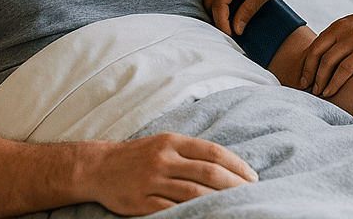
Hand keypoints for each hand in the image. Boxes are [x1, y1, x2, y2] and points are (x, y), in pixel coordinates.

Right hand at [90, 133, 257, 214]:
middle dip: (234, 184)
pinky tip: (206, 215)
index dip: (236, 165)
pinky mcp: (142, 201)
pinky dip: (191, 213)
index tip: (252, 177)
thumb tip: (225, 164)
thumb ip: (191, 152)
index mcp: (173, 141)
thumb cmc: (139, 155)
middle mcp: (164, 158)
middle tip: (251, 193)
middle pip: (208, 172)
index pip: (212, 152)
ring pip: (193, 192)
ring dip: (218, 200)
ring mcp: (153, 180)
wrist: (100, 167)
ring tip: (235, 206)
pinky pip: (171, 209)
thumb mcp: (165, 143)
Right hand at [205, 0, 287, 35]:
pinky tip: (227, 9)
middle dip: (218, 19)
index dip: (222, 23)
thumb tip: (235, 30)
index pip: (219, 3)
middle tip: (232, 31)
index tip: (231, 35)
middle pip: (209, 1)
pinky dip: (215, 2)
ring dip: (216, 11)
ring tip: (230, 22)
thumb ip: (247, 11)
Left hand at [298, 6, 352, 98]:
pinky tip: (330, 92)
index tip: (302, 76)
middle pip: (316, 54)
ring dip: (319, 80)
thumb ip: (344, 37)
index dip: (306, 62)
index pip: (315, 45)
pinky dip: (334, 83)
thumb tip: (333, 55)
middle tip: (304, 87)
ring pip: (327, 63)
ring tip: (316, 93)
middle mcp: (342, 30)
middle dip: (308, 72)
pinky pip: (344, 70)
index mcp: (339, 25)